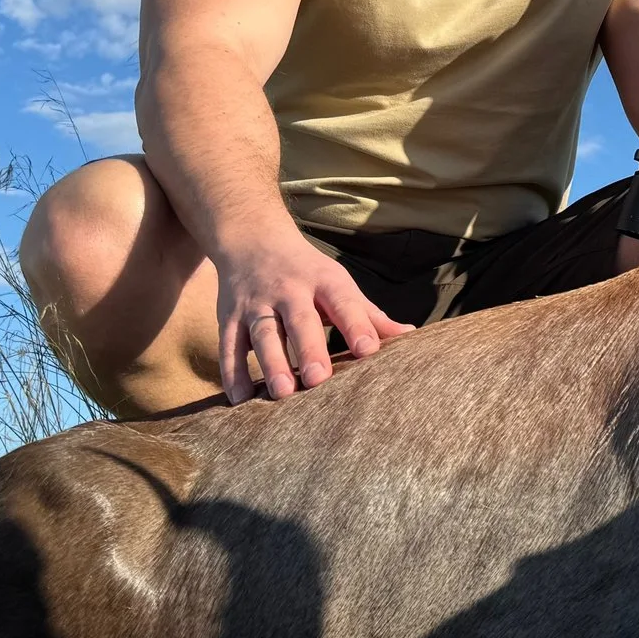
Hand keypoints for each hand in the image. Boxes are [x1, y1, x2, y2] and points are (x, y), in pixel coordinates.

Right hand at [214, 228, 413, 403]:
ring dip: (271, 363)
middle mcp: (288, 290)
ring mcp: (256, 303)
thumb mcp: (338, 284)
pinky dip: (232, 372)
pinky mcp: (228, 316)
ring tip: (282, 392)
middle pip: (299, 319)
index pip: (343, 302)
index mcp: (323, 280)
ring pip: (262, 333)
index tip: (370, 351)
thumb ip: (368, 314)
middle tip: (319, 379)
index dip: (357, 325)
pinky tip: (240, 399)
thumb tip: (410, 336)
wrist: (252, 239)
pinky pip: (229, 345)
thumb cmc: (307, 272)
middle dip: (309, 348)